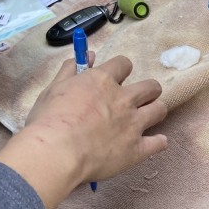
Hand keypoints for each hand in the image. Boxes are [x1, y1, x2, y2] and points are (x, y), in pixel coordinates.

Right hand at [0, 55, 167, 208]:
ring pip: (160, 109)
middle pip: (150, 86)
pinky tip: (154, 143)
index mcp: (102, 81)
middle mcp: (123, 99)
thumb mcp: (52, 89)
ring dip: (156, 111)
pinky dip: (158, 142)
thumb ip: (70, 70)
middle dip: (147, 90)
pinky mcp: (137, 148)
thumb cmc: (48, 122)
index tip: (116, 78)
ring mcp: (133, 124)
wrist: (56, 153)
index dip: (121, 70)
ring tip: (148, 117)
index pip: (124, 64)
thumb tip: (88, 55)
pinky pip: (159, 142)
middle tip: (138, 99)